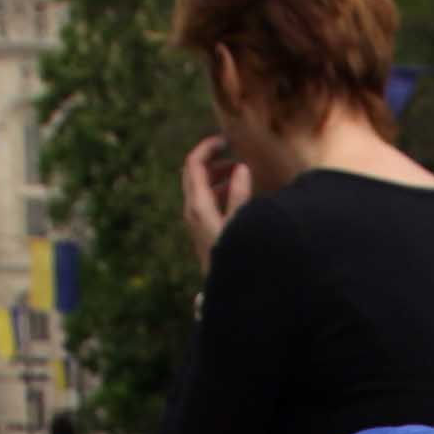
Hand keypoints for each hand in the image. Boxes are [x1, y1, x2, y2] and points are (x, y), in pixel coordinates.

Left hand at [180, 134, 248, 258]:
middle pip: (194, 173)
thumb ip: (240, 194)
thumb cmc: (234, 257)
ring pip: (200, 187)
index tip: (227, 140)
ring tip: (240, 171)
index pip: (194, 164)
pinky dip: (219, 190)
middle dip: (212, 159)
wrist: (225, 292)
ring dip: (217, 175)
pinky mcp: (202, 229)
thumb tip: (241, 168)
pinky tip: (237, 192)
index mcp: (197, 205)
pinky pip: (206, 201)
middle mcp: (192, 210)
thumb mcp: (240, 223)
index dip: (208, 147)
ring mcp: (196, 220)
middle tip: (233, 153)